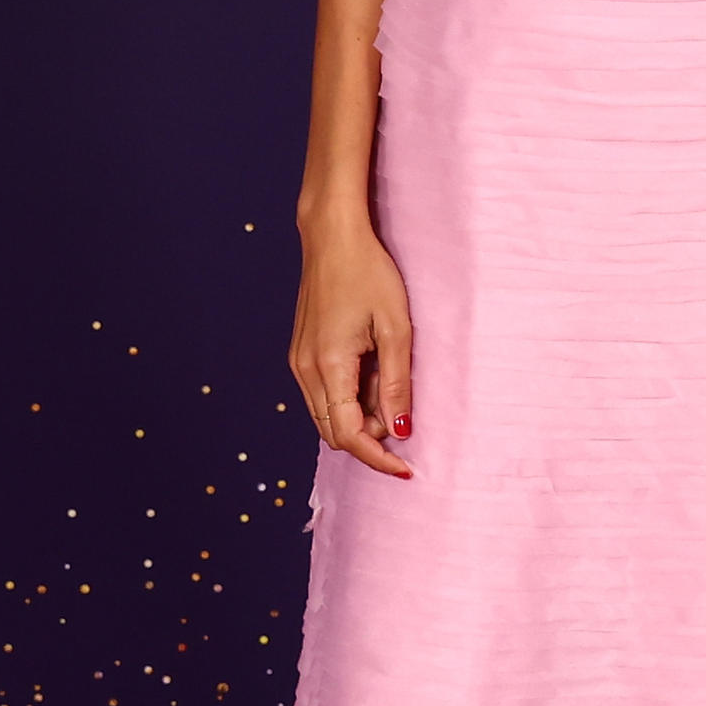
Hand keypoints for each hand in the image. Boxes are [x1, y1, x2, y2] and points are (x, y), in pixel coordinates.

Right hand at [290, 226, 416, 477]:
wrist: (332, 236)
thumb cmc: (368, 273)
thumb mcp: (396, 327)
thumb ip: (396, 382)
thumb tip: (400, 429)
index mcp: (329, 365)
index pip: (349, 435)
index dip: (378, 458)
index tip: (407, 469)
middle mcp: (305, 370)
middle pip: (334, 433)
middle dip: (369, 440)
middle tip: (403, 419)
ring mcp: (298, 362)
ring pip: (326, 417)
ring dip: (359, 419)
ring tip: (388, 387)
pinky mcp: (300, 354)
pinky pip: (322, 396)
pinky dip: (348, 401)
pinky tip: (371, 375)